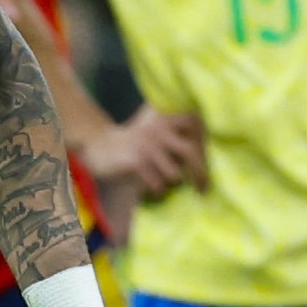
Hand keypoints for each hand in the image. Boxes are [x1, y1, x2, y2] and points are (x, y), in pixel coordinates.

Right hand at [79, 103, 204, 199]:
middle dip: (201, 174)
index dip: (204, 143)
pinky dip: (157, 192)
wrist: (99, 147)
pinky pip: (158, 184)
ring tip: (167, 183)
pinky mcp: (136, 161)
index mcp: (164, 115)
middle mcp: (157, 127)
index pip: (195, 125)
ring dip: (173, 183)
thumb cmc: (135, 142)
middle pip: (191, 152)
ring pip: (175, 174)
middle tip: (203, 188)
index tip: (205, 159)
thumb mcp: (154, 127)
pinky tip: (151, 190)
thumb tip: (206, 153)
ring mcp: (147, 144)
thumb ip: (177, 132)